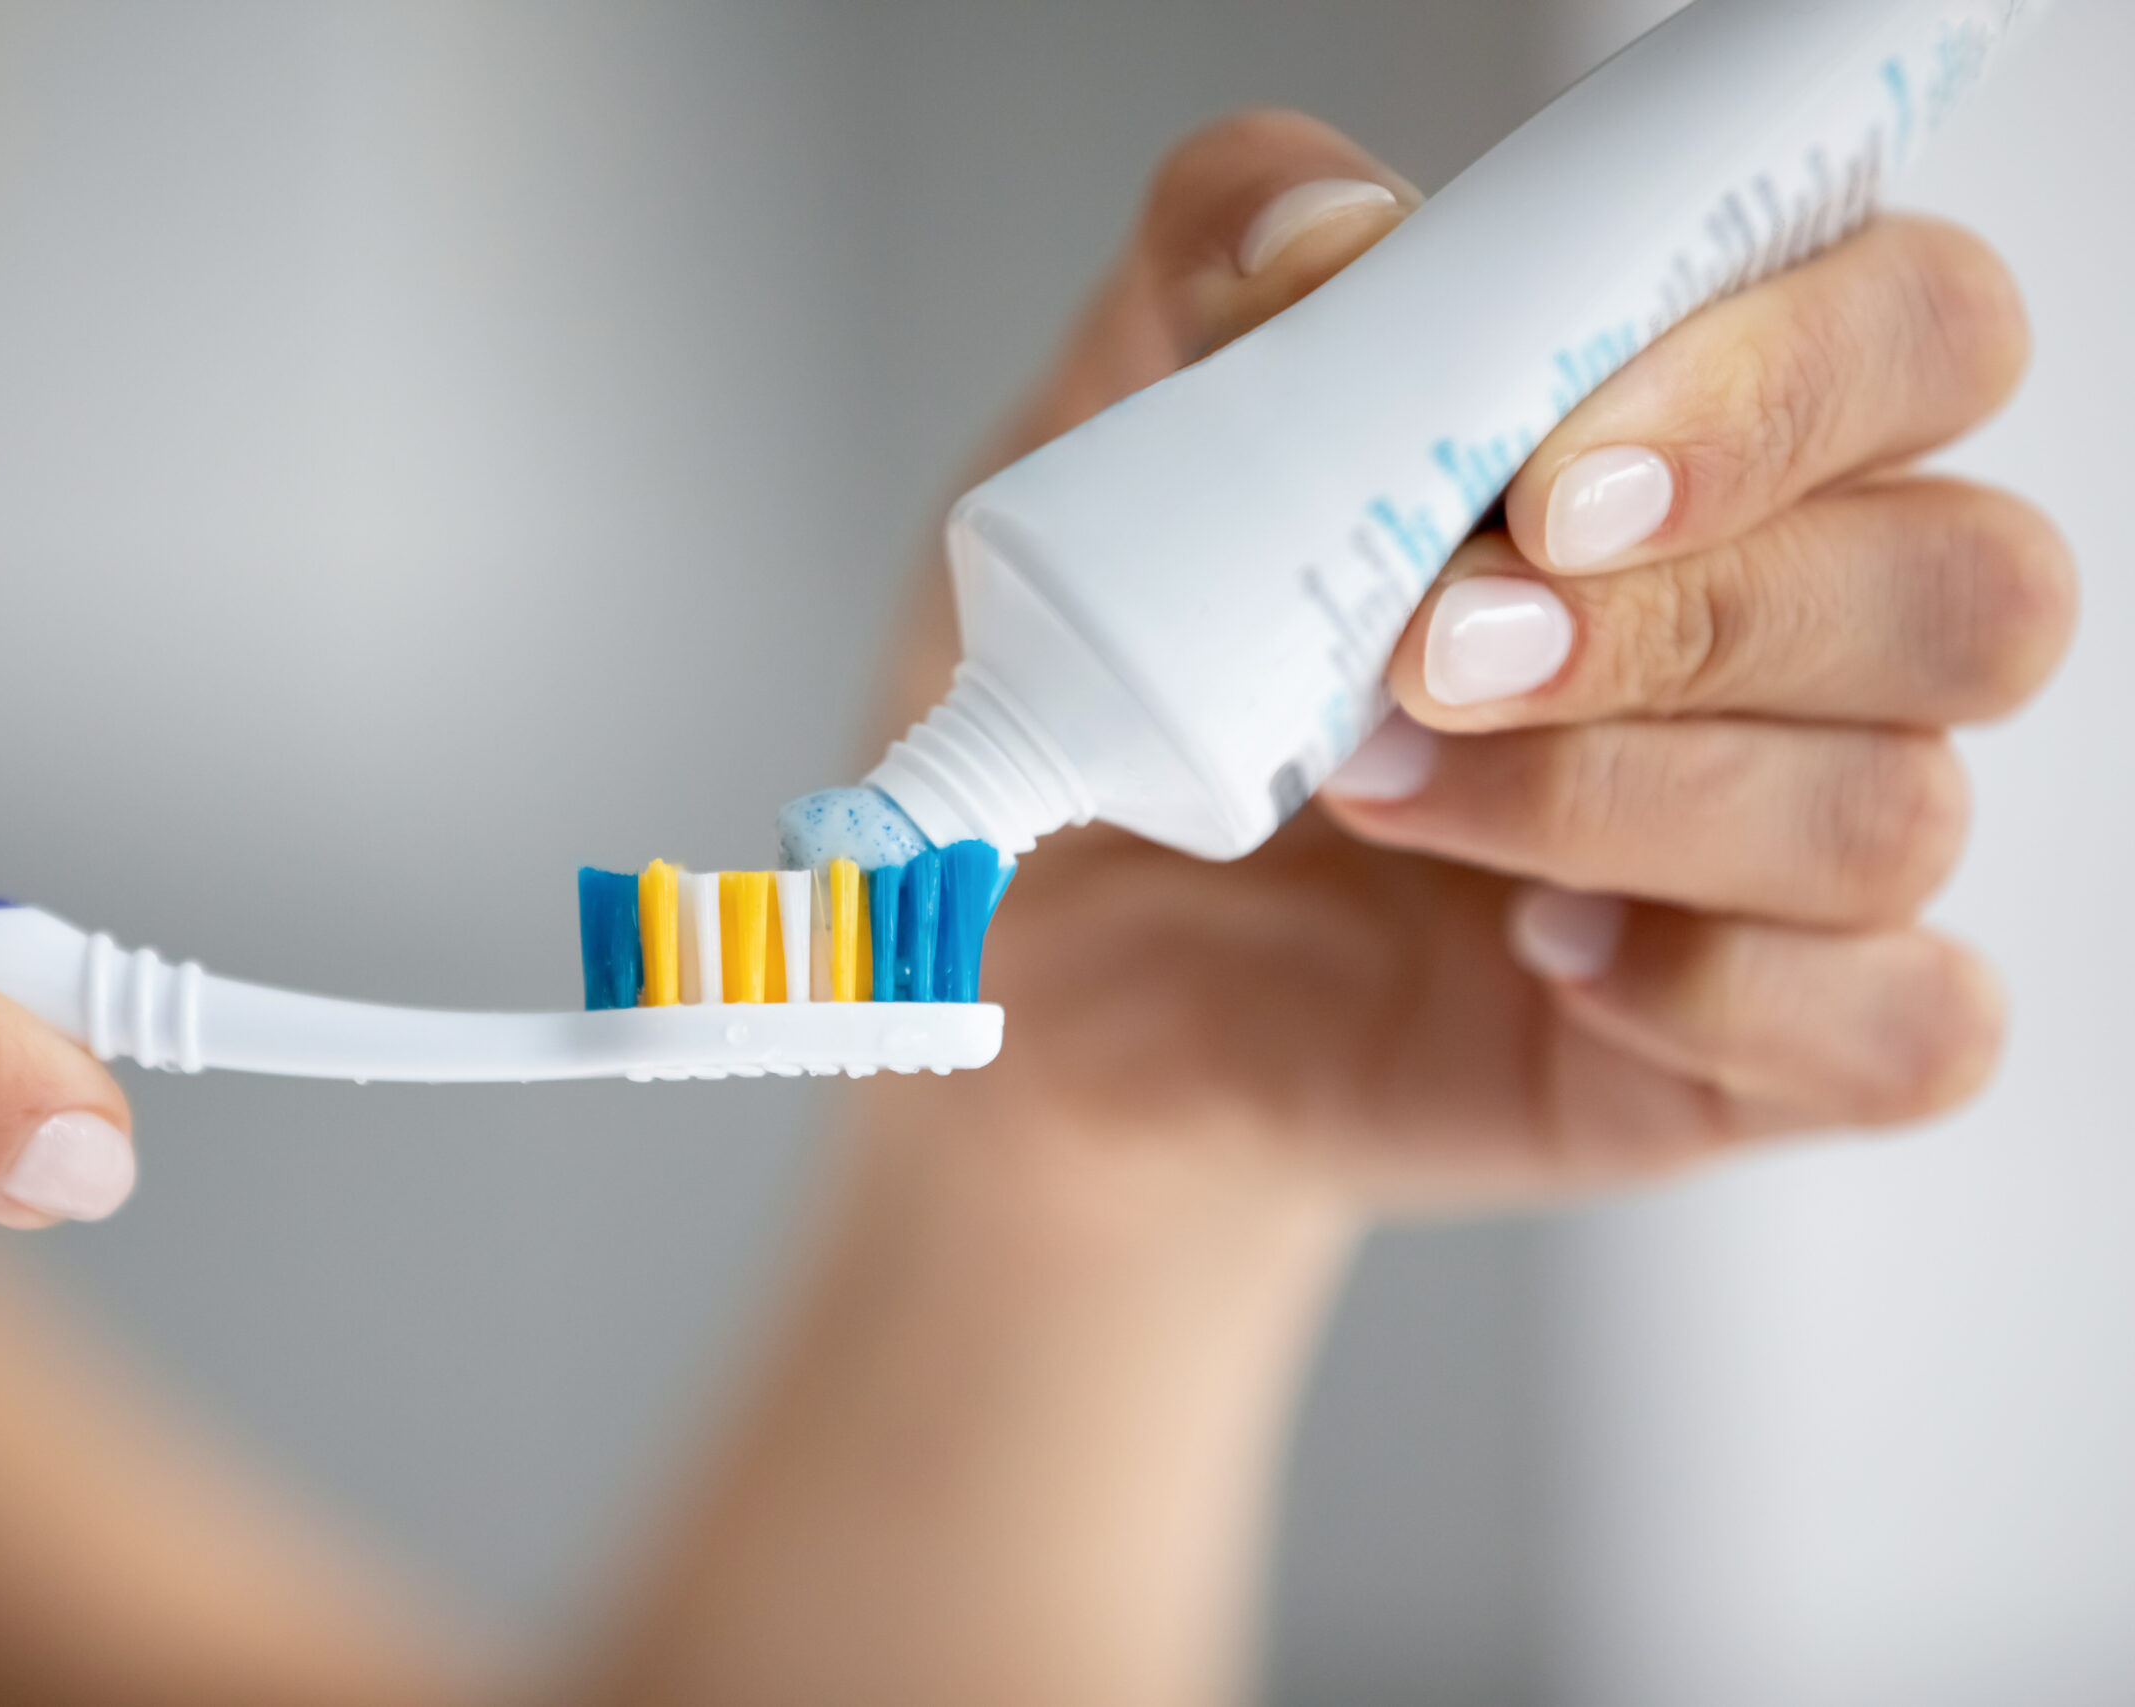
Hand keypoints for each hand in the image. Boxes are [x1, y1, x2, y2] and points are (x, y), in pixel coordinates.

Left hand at [873, 114, 2073, 1211]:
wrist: (1041, 940)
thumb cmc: (1132, 672)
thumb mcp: (1116, 429)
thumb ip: (1219, 267)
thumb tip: (1329, 243)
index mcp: (1706, 428)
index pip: (1917, 335)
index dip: (1787, 383)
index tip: (1549, 475)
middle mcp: (1797, 625)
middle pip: (1969, 584)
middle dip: (1691, 619)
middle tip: (1430, 652)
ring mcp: (1792, 849)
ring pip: (1899, 810)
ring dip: (1620, 800)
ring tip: (1378, 796)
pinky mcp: (1762, 1043)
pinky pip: (1904, 1031)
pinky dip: (1723, 997)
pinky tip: (1539, 958)